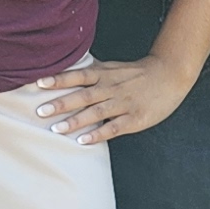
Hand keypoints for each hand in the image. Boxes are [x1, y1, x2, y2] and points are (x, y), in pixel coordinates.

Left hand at [29, 53, 194, 146]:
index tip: (39, 83)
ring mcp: (123, 103)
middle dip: (61, 103)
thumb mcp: (113, 67)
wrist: (170, 74)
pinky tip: (84, 141)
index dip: (59, 79)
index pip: (78, 75)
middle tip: (40, 111)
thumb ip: (92, 72)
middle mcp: (111, 87)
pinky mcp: (135, 118)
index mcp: (105, 74)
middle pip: (83, 95)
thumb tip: (66, 74)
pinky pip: (114, 127)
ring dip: (75, 121)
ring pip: (96, 112)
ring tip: (56, 129)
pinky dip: (99, 134)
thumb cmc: (137, 73)